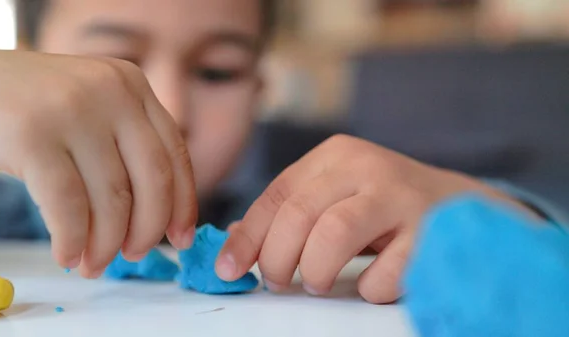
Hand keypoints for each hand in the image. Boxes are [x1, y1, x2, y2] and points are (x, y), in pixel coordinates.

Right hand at [0, 48, 196, 276]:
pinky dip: (72, 240)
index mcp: (131, 85)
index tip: (180, 239)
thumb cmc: (26, 113)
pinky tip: (66, 254)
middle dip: (147, 229)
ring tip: (92, 263)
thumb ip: (123, 146)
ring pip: (112, 198)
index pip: (174, 154)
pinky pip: (68, 205)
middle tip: (132, 255)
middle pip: (154, 179)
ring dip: (106, 244)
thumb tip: (160, 216)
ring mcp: (72, 108)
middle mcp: (111, 90)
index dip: (182, 204)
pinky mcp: (30, 133)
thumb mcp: (89, 112)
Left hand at [216, 134, 532, 302]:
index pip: (278, 195)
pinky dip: (368, 288)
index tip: (229, 269)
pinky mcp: (429, 232)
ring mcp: (400, 196)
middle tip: (279, 282)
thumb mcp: (337, 196)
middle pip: (298, 214)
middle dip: (277, 259)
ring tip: (318, 281)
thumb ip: (292, 213)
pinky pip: (381, 273)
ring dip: (315, 270)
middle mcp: (367, 166)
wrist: (463, 207)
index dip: (248, 236)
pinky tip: (374, 281)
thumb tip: (235, 242)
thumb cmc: (387, 206)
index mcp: (337, 155)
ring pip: (332, 235)